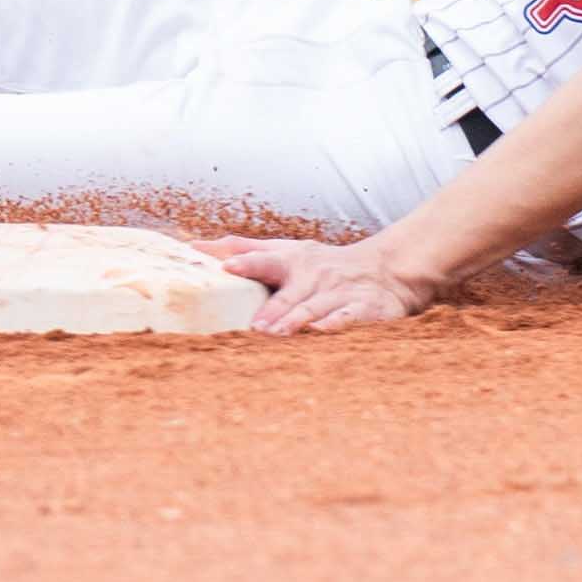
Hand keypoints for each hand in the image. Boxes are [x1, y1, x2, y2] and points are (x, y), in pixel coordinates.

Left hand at [210, 233, 440, 334]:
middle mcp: (314, 276)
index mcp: (293, 261)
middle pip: (289, 292)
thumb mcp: (287, 250)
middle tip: (253, 325)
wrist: (385, 270)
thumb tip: (196, 247)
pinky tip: (322, 333)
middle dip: (272, 308)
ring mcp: (338, 293)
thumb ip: (245, 249)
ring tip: (276, 334)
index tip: (226, 267)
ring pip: (314, 309)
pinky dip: (335, 325)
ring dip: (295, 321)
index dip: (246, 263)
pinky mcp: (363, 310)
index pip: (266, 260)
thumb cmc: (323, 264)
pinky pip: (348, 319)